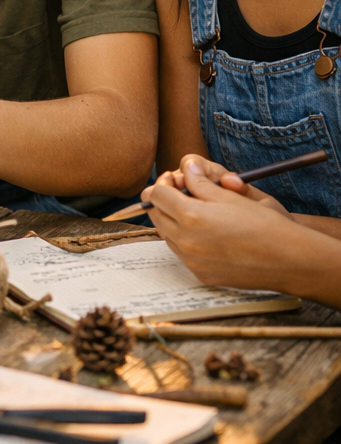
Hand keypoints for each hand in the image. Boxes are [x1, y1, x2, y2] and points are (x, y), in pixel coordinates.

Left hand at [143, 157, 297, 289]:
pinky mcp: (200, 274)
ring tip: (196, 212)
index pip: (156, 194)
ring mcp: (191, 261)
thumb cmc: (264, 223)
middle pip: (155, 215)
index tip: (176, 178)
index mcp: (191, 216)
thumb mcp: (231, 195)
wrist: (288, 259)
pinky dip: (185, 240)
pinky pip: (181, 253)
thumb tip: (185, 168)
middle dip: (164, 200)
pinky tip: (206, 233)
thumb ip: (201, 182)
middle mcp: (186, 241)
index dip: (164, 182)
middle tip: (181, 192)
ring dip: (173, 220)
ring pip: (166, 234)